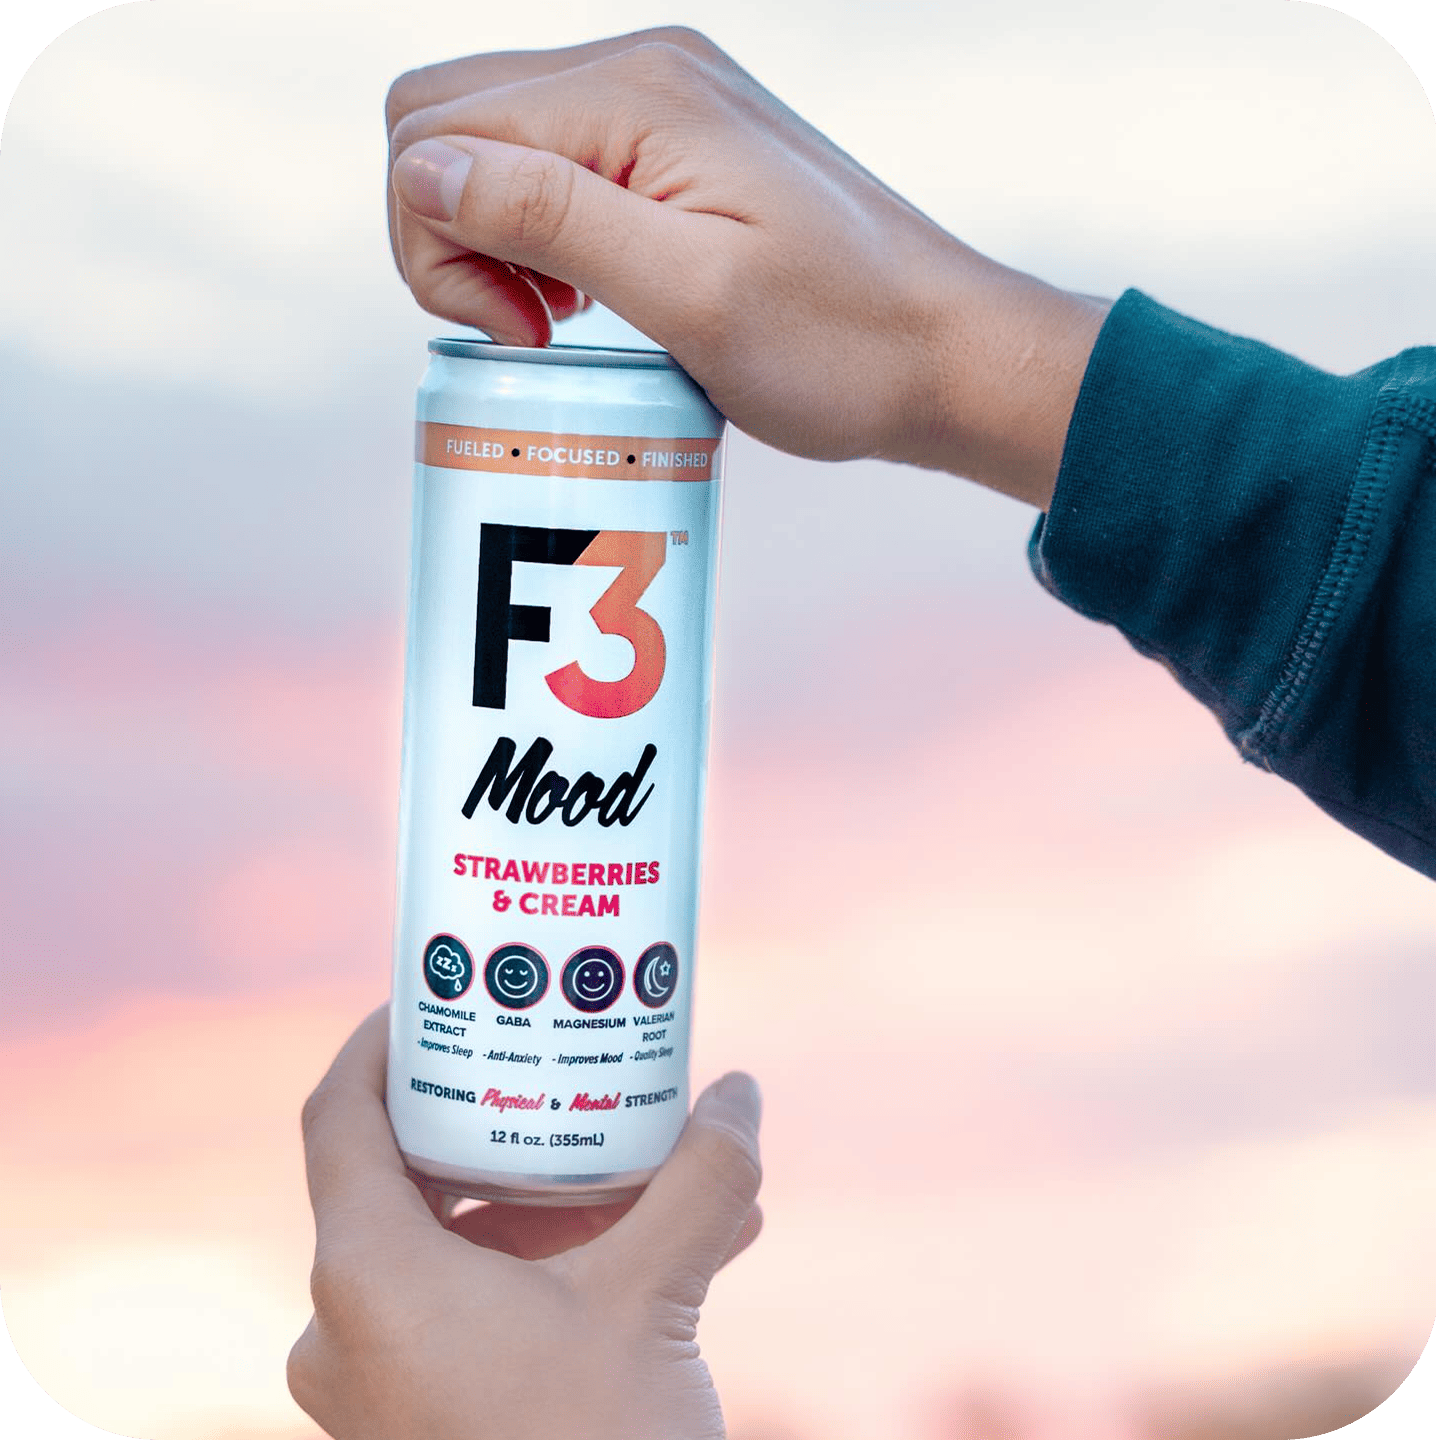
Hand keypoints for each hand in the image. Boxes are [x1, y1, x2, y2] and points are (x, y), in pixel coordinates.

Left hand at [287, 1008, 763, 1439]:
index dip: (382, 1042)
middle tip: (567, 1077)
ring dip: (551, 1207)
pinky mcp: (420, 1423)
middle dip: (509, 1130)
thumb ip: (700, 1178)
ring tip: (655, 1178)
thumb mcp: (655, 1297)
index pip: (338, 1117)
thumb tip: (741, 1090)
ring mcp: (378, 1386)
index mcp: (368, 1276)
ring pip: (452, 1251)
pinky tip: (658, 1255)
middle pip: (410, 1179)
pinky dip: (545, 1271)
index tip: (437, 996)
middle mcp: (347, 1327)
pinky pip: (470, 1311)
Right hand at [385, 28, 1107, 506]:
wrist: (943, 351)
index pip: (435, 127)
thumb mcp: (692, 295)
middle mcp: (641, 70)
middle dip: (450, 232)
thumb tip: (422, 168)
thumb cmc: (839, 345)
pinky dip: (539, 234)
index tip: (526, 332)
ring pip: (492, 141)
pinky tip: (589, 295)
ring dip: (493, 238)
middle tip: (534, 325)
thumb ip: (553, 216)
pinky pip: (553, 165)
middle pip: (445, 115)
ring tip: (566, 317)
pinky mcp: (676, 145)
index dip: (438, 244)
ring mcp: (661, 101)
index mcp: (635, 95)